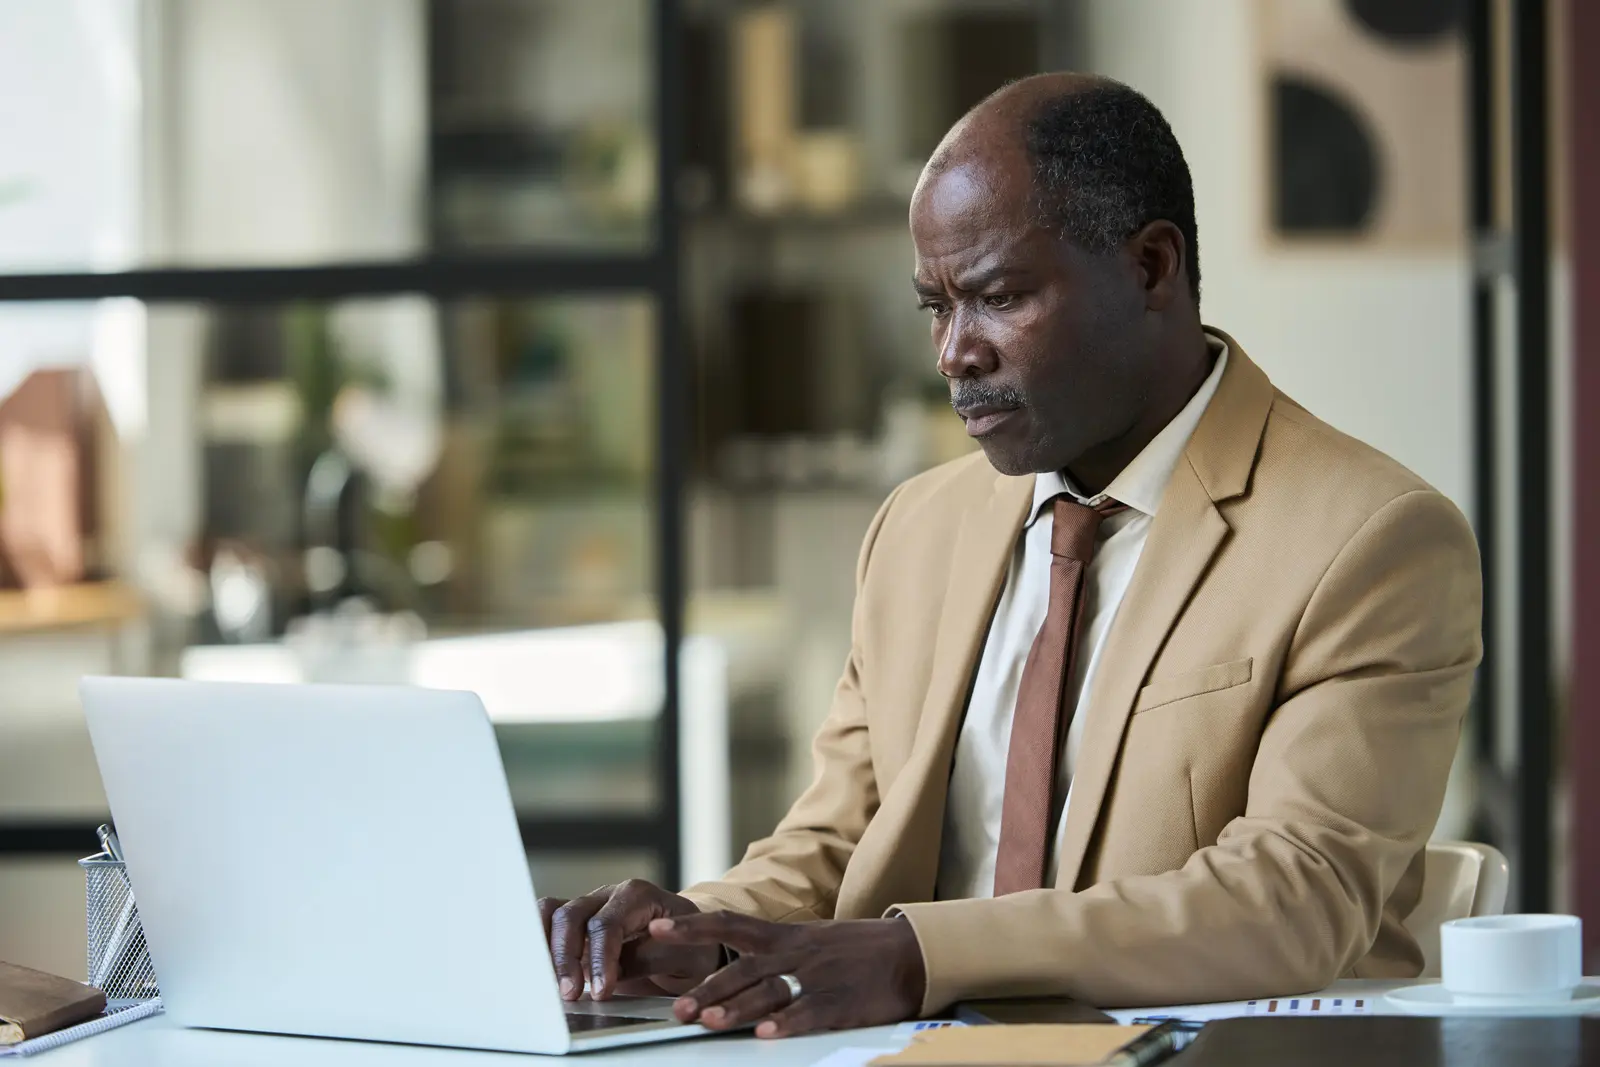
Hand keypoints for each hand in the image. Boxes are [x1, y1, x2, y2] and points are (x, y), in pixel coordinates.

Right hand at [538, 880, 720, 1000]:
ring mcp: (592, 906)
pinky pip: (548, 922)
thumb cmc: (692, 948)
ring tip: (551, 983)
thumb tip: (617, 970)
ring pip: (553, 914)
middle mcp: (610, 896)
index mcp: (639, 896)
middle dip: (567, 957)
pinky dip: (540, 942)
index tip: (599, 989)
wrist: (693, 947)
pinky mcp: (579, 923)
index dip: (599, 958)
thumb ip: (652, 958)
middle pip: (573, 915)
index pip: (607, 923)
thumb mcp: (686, 956)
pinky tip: (543, 970)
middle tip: (571, 993)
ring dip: (548, 949)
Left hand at [650, 912, 926, 1038]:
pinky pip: (808, 1013)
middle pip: (742, 968)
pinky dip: (786, 1023)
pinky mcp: (839, 1002)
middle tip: (677, 1008)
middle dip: (707, 989)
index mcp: (784, 936)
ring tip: (709, 1022)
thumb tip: (725, 969)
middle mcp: (794, 953)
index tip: (656, 926)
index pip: (728, 924)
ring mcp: (816, 977)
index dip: (691, 926)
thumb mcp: (807, 941)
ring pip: (769, 991)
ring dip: (736, 1008)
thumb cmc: (853, 951)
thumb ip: (769, 952)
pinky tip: (767, 1034)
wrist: (907, 952)